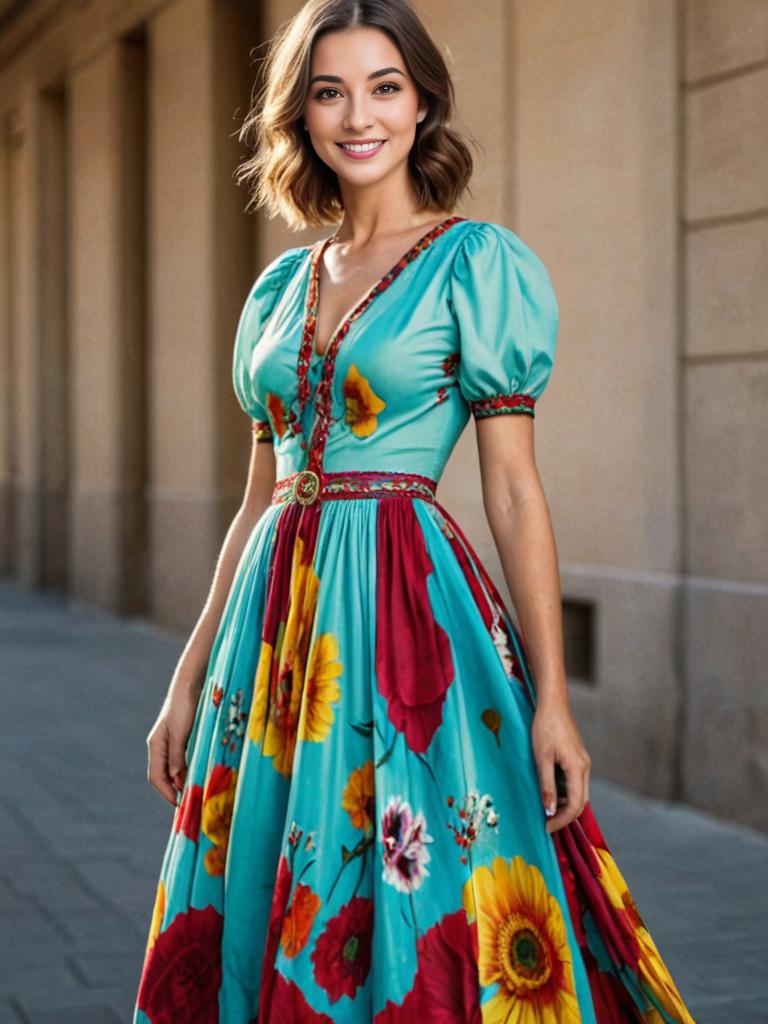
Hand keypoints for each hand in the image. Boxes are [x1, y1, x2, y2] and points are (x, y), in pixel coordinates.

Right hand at [145, 687, 199, 806]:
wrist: (191, 684)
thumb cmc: (184, 706)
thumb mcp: (181, 731)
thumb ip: (177, 755)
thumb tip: (175, 780)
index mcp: (156, 745)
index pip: (156, 777)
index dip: (166, 793)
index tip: (179, 805)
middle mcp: (161, 746)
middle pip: (163, 776)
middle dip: (174, 791)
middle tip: (189, 804)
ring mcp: (171, 743)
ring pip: (174, 770)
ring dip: (182, 782)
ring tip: (194, 794)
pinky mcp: (182, 738)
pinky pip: (183, 761)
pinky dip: (188, 771)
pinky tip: (198, 775)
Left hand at [530, 698, 590, 833]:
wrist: (553, 704)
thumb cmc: (545, 728)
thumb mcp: (541, 758)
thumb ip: (546, 785)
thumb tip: (549, 810)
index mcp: (578, 768)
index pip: (575, 805)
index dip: (561, 820)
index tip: (546, 827)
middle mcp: (585, 767)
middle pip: (581, 801)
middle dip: (566, 817)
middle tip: (547, 825)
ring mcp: (583, 762)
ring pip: (580, 793)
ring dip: (566, 806)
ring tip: (548, 813)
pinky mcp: (578, 758)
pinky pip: (576, 783)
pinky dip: (567, 794)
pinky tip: (552, 795)